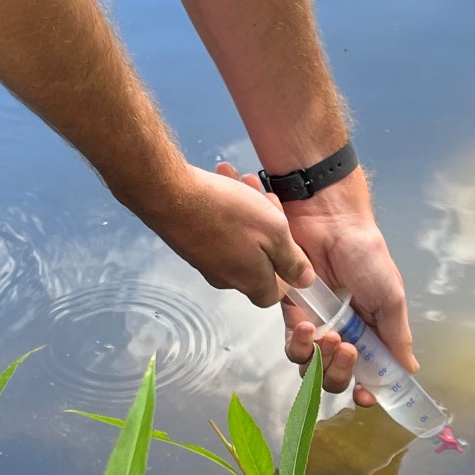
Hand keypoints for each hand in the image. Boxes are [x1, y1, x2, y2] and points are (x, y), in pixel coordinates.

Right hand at [140, 163, 314, 306]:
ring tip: (243, 181)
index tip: (289, 243)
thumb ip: (292, 259)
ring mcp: (205, 261)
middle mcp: (226, 278)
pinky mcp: (190, 244)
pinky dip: (225, 210)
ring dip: (246, 211)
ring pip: (238, 239)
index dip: (286, 272)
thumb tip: (305, 282)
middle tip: (266, 196)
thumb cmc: (228, 214)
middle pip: (257, 261)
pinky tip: (224, 182)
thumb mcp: (274, 233)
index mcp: (250, 282)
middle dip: (268, 228)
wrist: (169, 195)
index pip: (275, 294)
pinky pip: (217, 230)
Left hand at [217, 163, 416, 406]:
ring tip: (329, 338)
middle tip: (348, 351)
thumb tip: (409, 370)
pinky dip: (300, 343)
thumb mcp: (390, 295)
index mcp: (370, 331)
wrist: (330, 222)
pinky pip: (291, 342)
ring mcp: (316, 324)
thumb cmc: (366, 255)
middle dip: (341, 374)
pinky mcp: (291, 312)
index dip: (367, 389)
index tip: (366, 396)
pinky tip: (309, 328)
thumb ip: (396, 335)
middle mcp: (342, 333)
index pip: (367, 372)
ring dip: (320, 361)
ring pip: (310, 366)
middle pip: (335, 376)